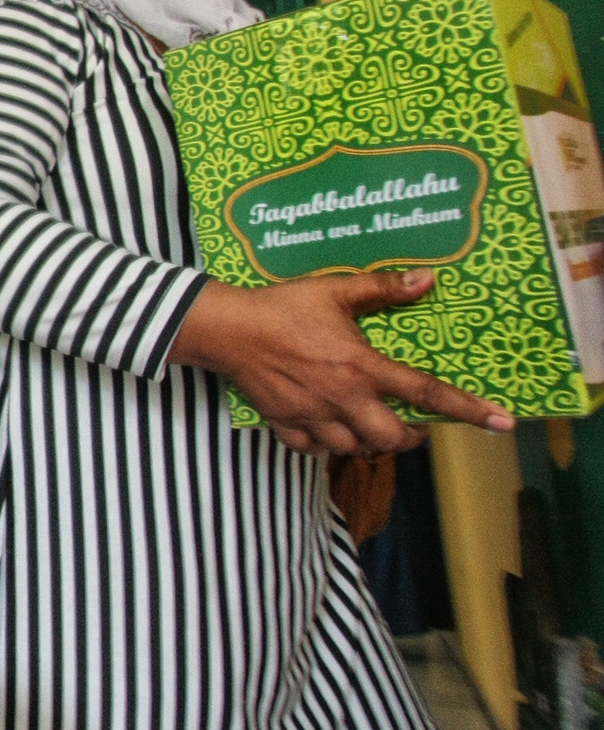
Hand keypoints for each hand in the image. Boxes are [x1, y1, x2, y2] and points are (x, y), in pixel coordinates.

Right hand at [169, 269, 514, 457]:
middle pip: (391, 438)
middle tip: (408, 425)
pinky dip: (325, 444)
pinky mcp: (285, 423)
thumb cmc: (282, 307)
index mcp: (361, 367)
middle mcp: (344, 398)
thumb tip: (426, 280)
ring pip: (354, 448)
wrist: (227, 329)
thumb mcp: (333, 290)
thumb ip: (380, 289)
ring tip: (367, 425)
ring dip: (367, 441)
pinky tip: (326, 428)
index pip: (425, 393)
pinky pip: (313, 449)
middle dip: (407, 436)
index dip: (467, 409)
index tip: (501, 423)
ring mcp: (314, 415)